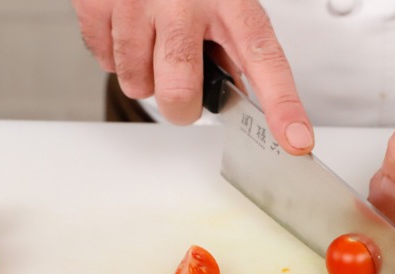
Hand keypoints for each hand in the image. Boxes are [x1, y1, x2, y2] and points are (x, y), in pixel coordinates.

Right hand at [72, 0, 313, 153]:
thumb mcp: (227, 4)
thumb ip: (236, 51)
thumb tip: (245, 102)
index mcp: (232, 2)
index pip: (264, 60)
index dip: (282, 105)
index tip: (296, 139)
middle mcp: (185, 0)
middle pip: (180, 91)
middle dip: (182, 107)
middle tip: (185, 91)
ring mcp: (139, 1)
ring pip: (137, 83)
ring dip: (146, 80)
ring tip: (154, 47)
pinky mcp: (99, 2)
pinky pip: (106, 64)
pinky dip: (118, 59)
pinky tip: (132, 34)